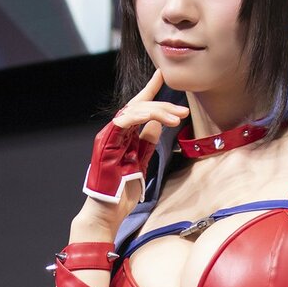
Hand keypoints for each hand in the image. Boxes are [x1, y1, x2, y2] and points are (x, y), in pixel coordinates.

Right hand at [76, 70, 186, 237]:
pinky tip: (157, 119)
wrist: (107, 211)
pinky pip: (122, 123)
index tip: (161, 75)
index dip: (150, 90)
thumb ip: (147, 140)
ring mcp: (107, 137)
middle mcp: (114, 132)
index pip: (137, 108)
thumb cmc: (122, 190)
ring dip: (157, 111)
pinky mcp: (104, 144)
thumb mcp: (141, 160)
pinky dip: (139, 117)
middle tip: (183, 109)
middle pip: (138, 107)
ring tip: (177, 118)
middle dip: (162, 104)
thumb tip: (159, 123)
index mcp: (122, 135)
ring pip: (132, 112)